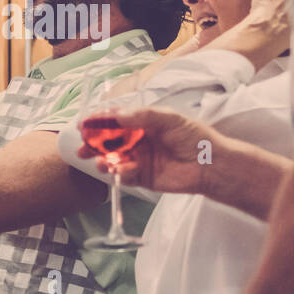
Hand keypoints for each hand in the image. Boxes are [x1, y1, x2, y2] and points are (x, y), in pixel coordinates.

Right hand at [77, 106, 222, 195]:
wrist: (211, 164)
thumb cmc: (194, 137)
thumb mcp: (169, 118)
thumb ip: (142, 116)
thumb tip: (117, 116)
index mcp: (143, 123)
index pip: (116, 120)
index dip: (100, 122)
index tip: (85, 124)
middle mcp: (138, 140)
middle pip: (110, 141)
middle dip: (94, 143)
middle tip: (83, 146)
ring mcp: (140, 159)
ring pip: (114, 159)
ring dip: (104, 160)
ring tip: (99, 161)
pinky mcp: (143, 178)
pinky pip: (125, 176)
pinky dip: (120, 173)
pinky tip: (121, 170)